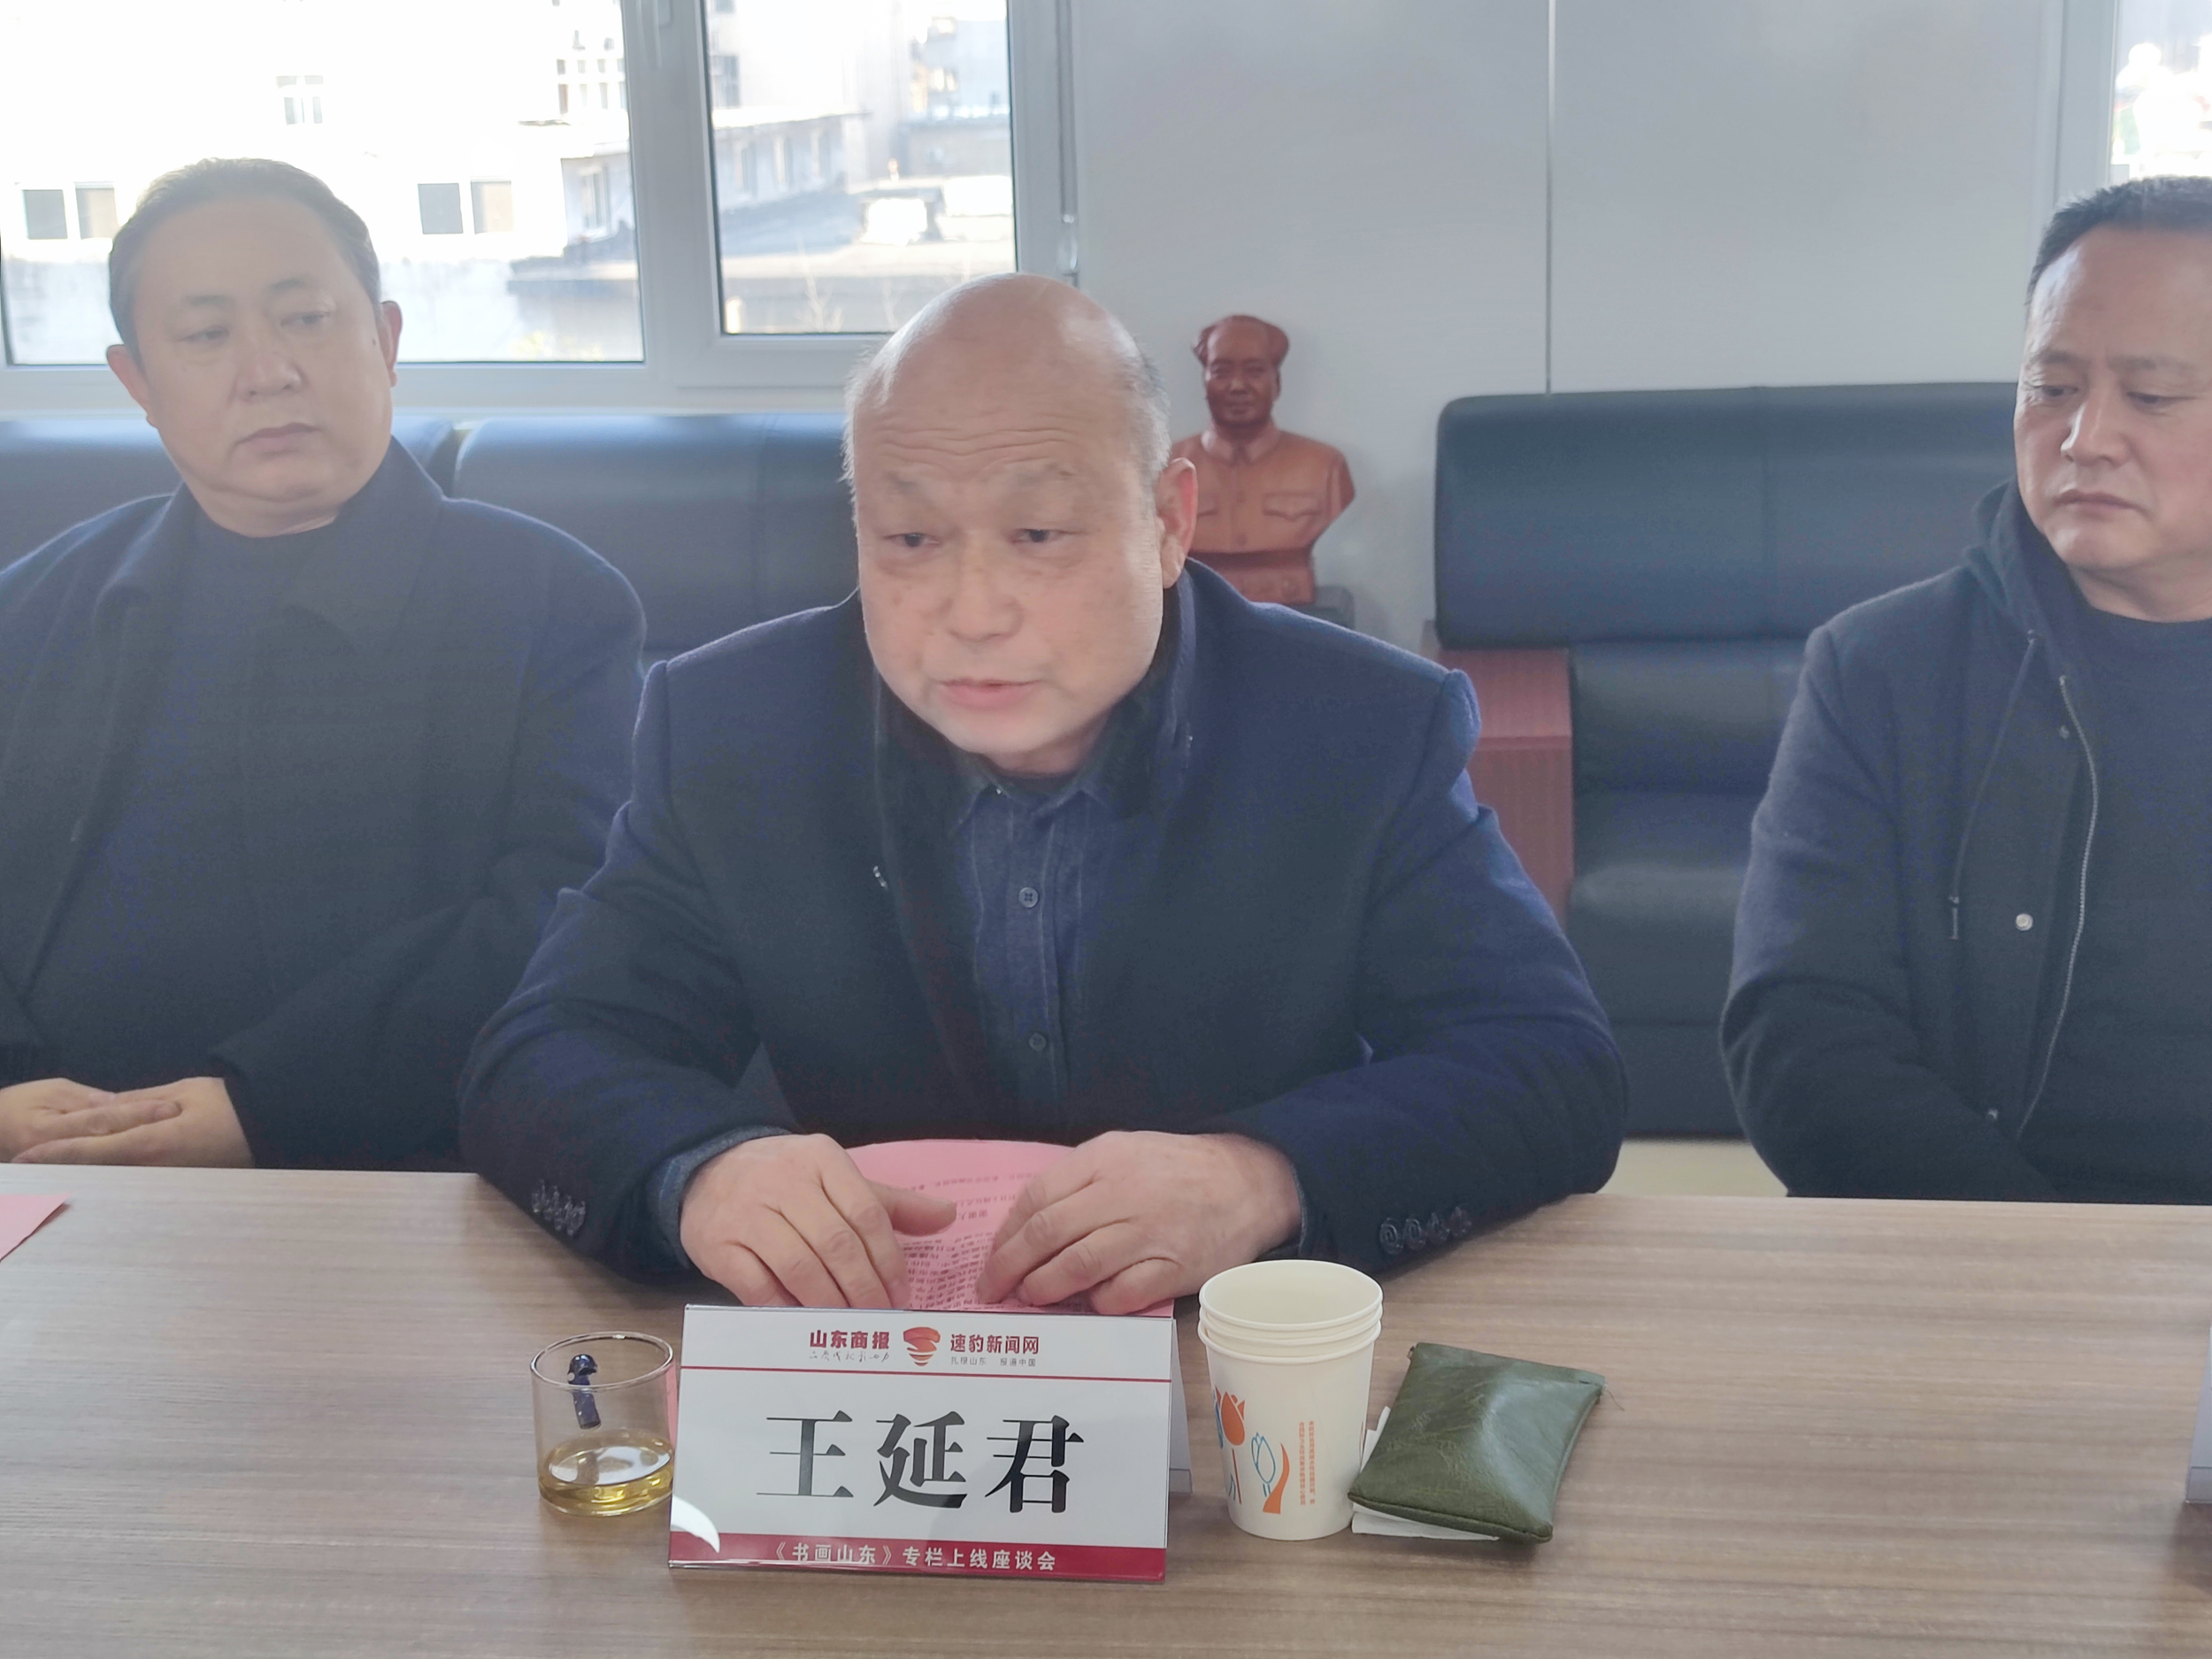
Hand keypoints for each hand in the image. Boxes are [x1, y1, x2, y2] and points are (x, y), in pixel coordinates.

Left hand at [12, 1076, 253, 1166]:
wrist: (277, 1124)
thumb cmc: (233, 1104)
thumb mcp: (182, 1092)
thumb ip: (137, 1103)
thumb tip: (103, 1110)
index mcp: (152, 1143)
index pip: (91, 1150)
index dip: (54, 1155)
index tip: (23, 1160)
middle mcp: (156, 1170)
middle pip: (98, 1174)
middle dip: (63, 1173)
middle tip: (28, 1176)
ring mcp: (170, 1182)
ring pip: (118, 1182)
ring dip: (86, 1180)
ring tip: (55, 1180)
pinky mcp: (183, 1187)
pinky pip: (141, 1185)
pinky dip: (116, 1182)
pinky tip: (103, 1183)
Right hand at [678, 1133, 956, 1307]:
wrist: (707, 1169)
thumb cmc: (786, 1181)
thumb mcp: (835, 1179)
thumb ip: (888, 1203)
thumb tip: (947, 1216)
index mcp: (822, 1160)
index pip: (867, 1213)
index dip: (889, 1259)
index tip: (902, 1294)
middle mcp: (784, 1181)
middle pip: (837, 1243)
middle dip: (865, 1288)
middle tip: (881, 1319)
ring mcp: (747, 1212)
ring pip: (800, 1265)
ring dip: (830, 1303)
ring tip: (850, 1327)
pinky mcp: (717, 1243)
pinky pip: (758, 1285)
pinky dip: (786, 1309)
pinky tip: (805, 1324)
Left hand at [975, 1131, 1301, 1314]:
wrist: (1249, 1183)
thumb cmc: (1177, 1169)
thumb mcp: (1125, 1151)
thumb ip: (1079, 1180)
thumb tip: (1028, 1225)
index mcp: (1105, 1158)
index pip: (1037, 1197)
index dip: (1005, 1234)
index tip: (991, 1259)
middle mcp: (1123, 1193)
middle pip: (1047, 1234)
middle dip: (1009, 1267)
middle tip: (992, 1291)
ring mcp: (1149, 1233)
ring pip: (1077, 1267)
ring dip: (1044, 1288)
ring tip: (1029, 1299)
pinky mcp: (1174, 1268)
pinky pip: (1121, 1294)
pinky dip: (1097, 1303)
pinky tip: (1089, 1304)